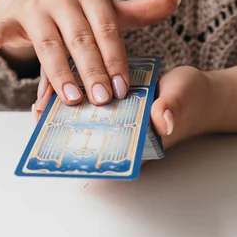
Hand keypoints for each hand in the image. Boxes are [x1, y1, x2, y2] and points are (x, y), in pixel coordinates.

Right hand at [0, 0, 180, 105]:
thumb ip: (139, 12)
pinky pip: (4, 26)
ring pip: (48, 43)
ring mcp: (37, 6)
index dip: (114, 59)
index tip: (122, 88)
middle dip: (92, 71)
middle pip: (80, 39)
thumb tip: (175, 1)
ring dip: (59, 72)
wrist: (47, 0)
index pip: (106, 29)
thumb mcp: (110, 11)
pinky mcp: (15, 17)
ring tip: (70, 98)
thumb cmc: (83, 13)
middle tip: (101, 100)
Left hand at [33, 65, 213, 151]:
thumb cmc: (192, 98)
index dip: (80, 150)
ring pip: (88, 121)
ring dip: (66, 112)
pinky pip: (93, 103)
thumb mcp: (184, 97)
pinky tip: (60, 84)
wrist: (197, 92)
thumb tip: (162, 120)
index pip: (105, 152)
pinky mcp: (115, 102)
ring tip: (42, 102)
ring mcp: (119, 119)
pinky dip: (79, 94)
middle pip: (90, 137)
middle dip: (64, 128)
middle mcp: (125, 134)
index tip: (56, 143)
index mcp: (138, 141)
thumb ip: (173, 108)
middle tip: (40, 114)